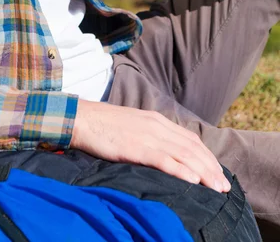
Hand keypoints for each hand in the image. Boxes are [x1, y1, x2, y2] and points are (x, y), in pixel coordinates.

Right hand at [71, 100, 230, 193]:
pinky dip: (181, 170)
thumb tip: (164, 151)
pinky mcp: (136, 147)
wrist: (83, 118)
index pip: (190, 139)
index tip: (218, 172)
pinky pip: (163, 160)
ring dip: (204, 173)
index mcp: (157, 120)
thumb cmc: (105, 125)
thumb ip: (150, 135)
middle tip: (225, 187)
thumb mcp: (134, 126)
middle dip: (211, 168)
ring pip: (183, 155)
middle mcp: (157, 126)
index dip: (207, 156)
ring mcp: (147, 136)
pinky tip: (193, 181)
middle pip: (192, 148)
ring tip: (217, 189)